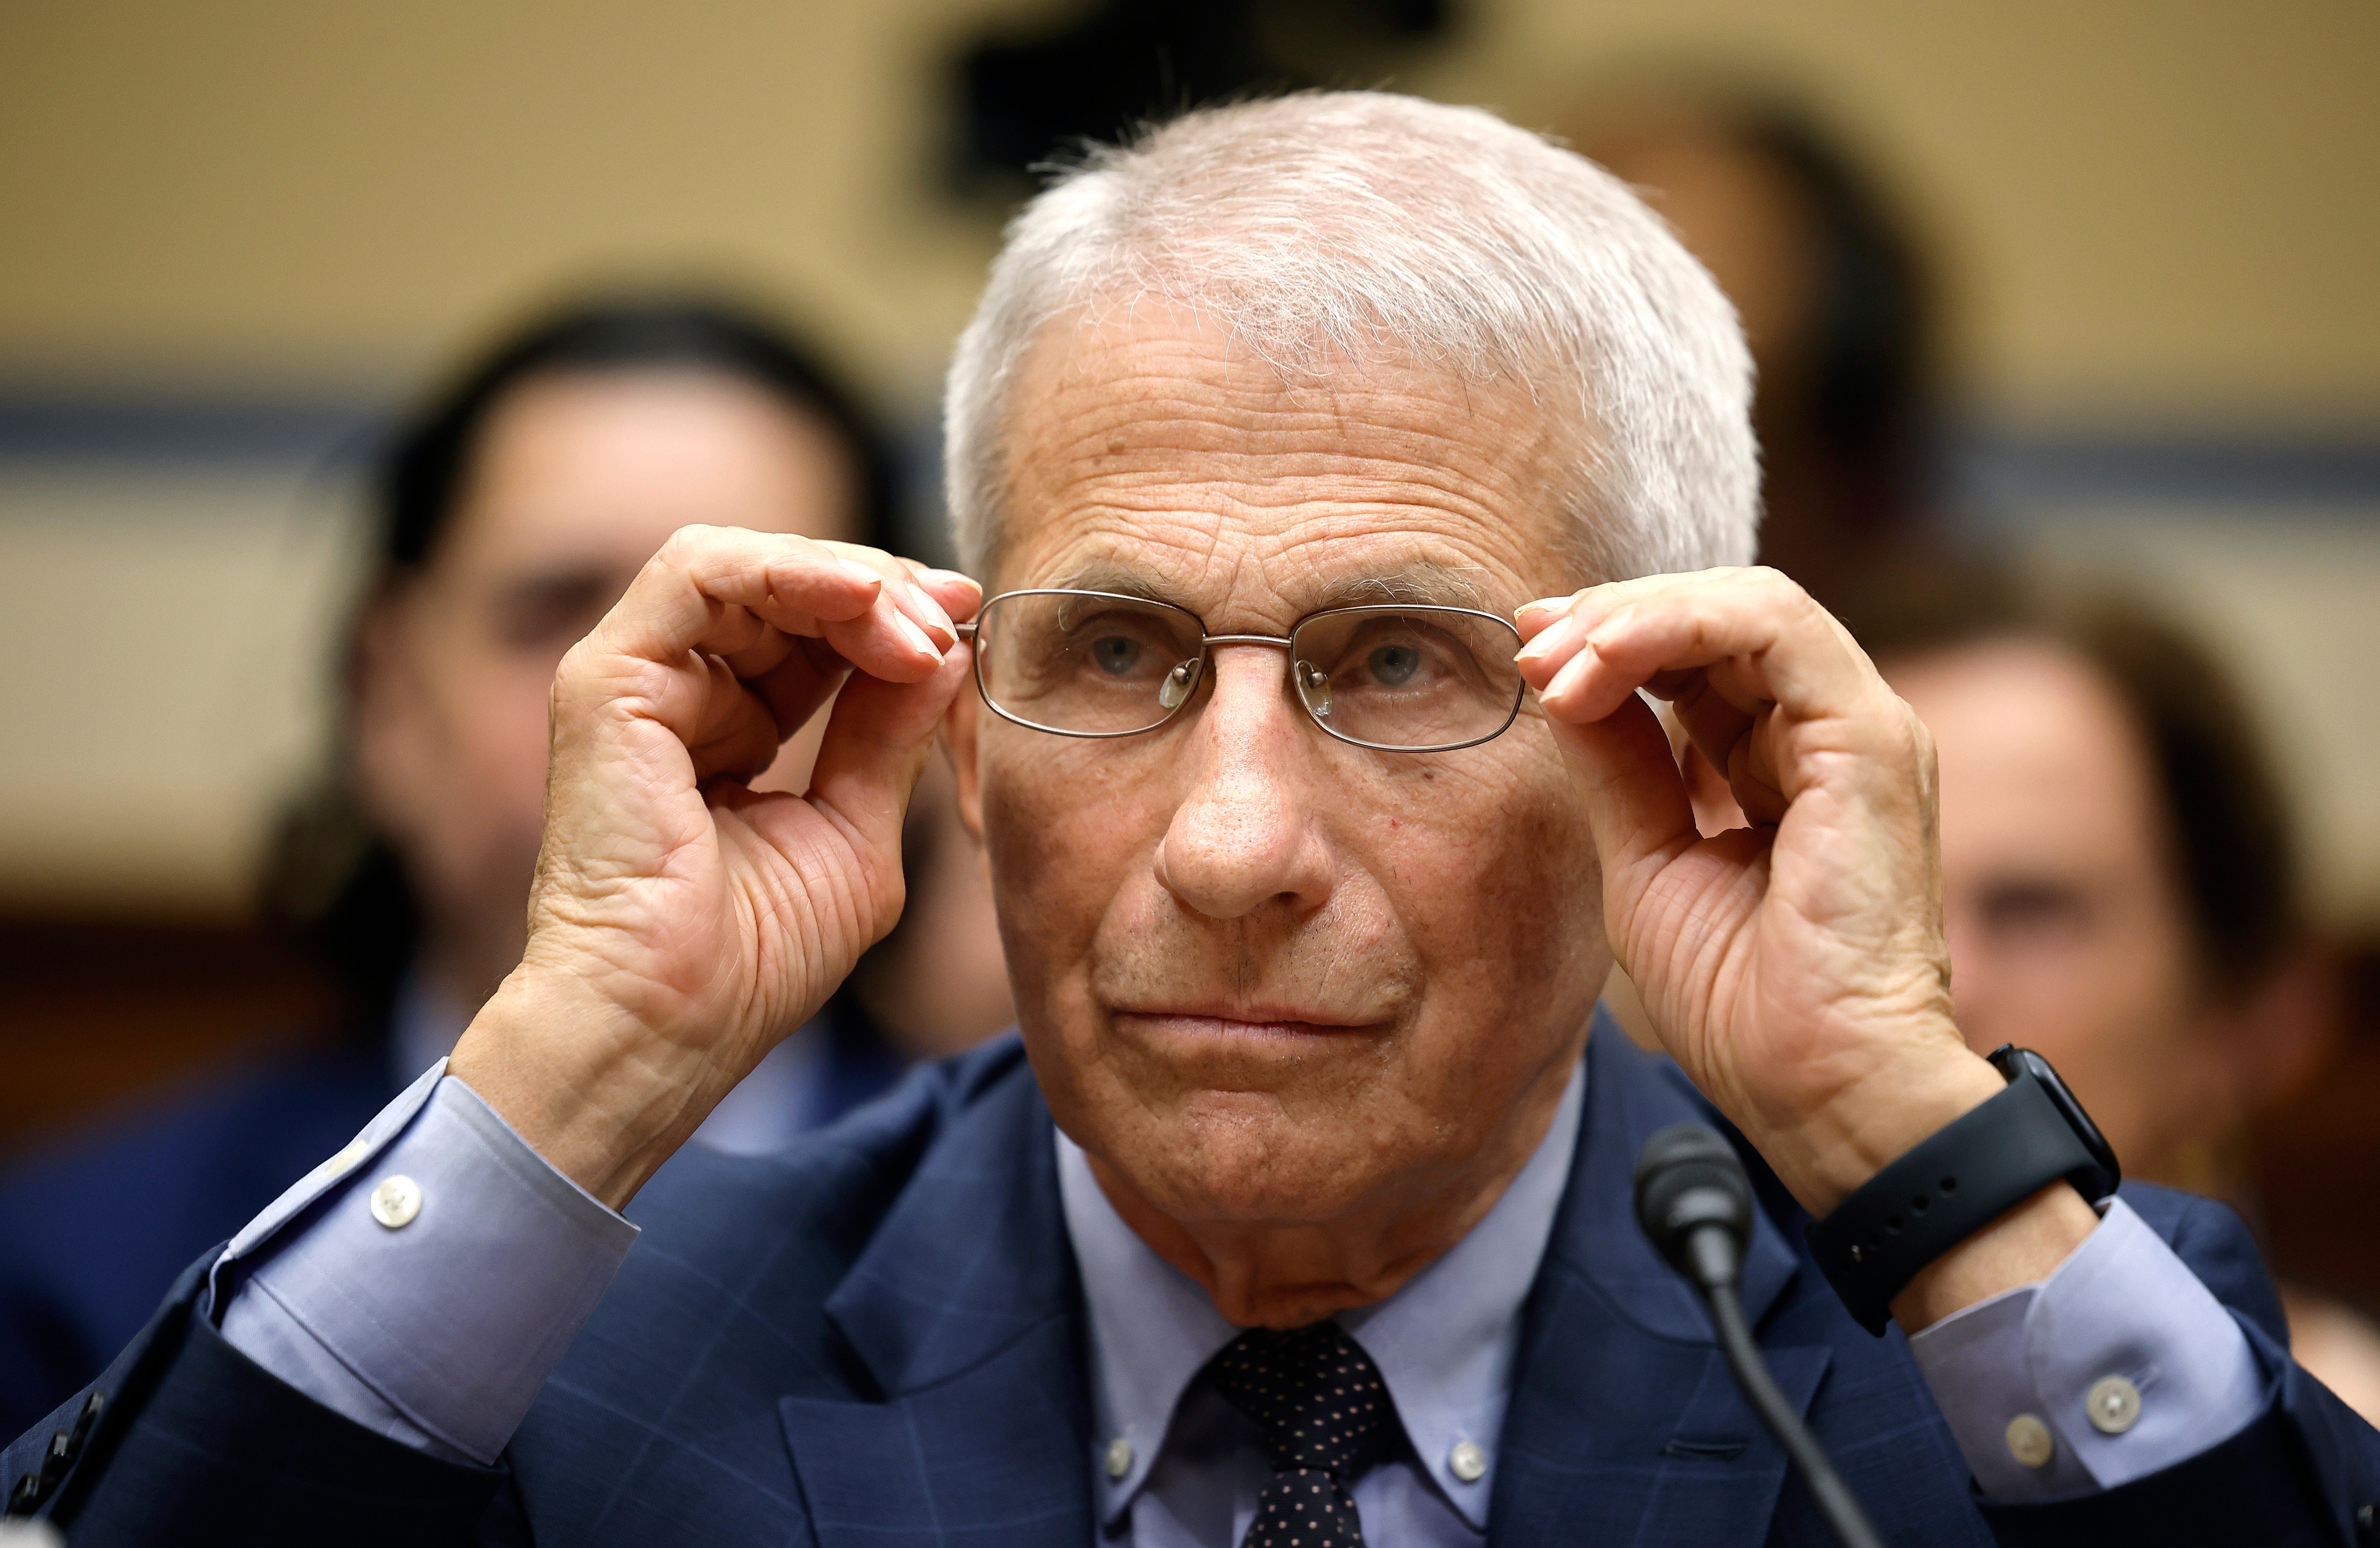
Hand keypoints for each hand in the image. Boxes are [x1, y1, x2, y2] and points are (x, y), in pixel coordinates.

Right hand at [448, 526, 978, 1207]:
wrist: (673, 1026)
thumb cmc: (755, 960)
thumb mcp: (856, 829)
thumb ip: (888, 736)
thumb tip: (945, 650)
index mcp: (731, 728)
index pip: (815, 633)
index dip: (894, 617)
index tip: (969, 625)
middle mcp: (679, 694)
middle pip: (785, 588)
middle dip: (883, 591)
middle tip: (955, 617)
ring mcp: (635, 681)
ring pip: (743, 564)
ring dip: (846, 579)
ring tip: (916, 625)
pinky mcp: (608, 679)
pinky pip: (697, 572)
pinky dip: (788, 571)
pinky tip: (862, 603)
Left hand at [1515, 569, 2092, 1321]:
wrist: (1816, 1086)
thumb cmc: (1743, 1001)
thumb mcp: (1645, 856)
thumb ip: (1616, 763)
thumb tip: (1559, 681)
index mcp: (1788, 761)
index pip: (1702, 655)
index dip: (1612, 638)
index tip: (1528, 654)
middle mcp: (1832, 732)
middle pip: (1720, 616)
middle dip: (1611, 616)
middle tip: (1528, 643)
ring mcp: (1861, 729)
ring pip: (1748, 603)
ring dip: (1635, 615)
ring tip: (1556, 656)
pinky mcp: (1869, 738)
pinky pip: (1772, 628)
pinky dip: (1675, 628)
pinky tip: (1602, 665)